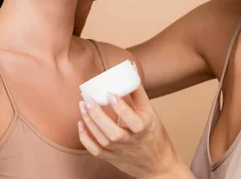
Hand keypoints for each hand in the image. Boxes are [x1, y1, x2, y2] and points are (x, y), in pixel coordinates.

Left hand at [78, 86, 192, 178]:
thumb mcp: (151, 114)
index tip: (110, 94)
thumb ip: (139, 95)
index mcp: (143, 128)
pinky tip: (81, 124)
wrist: (158, 165)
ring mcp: (119, 151)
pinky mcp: (111, 158)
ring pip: (101, 139)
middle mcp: (130, 141)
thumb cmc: (155, 136)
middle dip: (97, 115)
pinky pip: (95, 150)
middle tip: (88, 100)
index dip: (120, 107)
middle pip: (111, 132)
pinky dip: (85, 139)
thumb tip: (131, 75)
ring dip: (89, 122)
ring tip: (82, 106)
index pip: (131, 119)